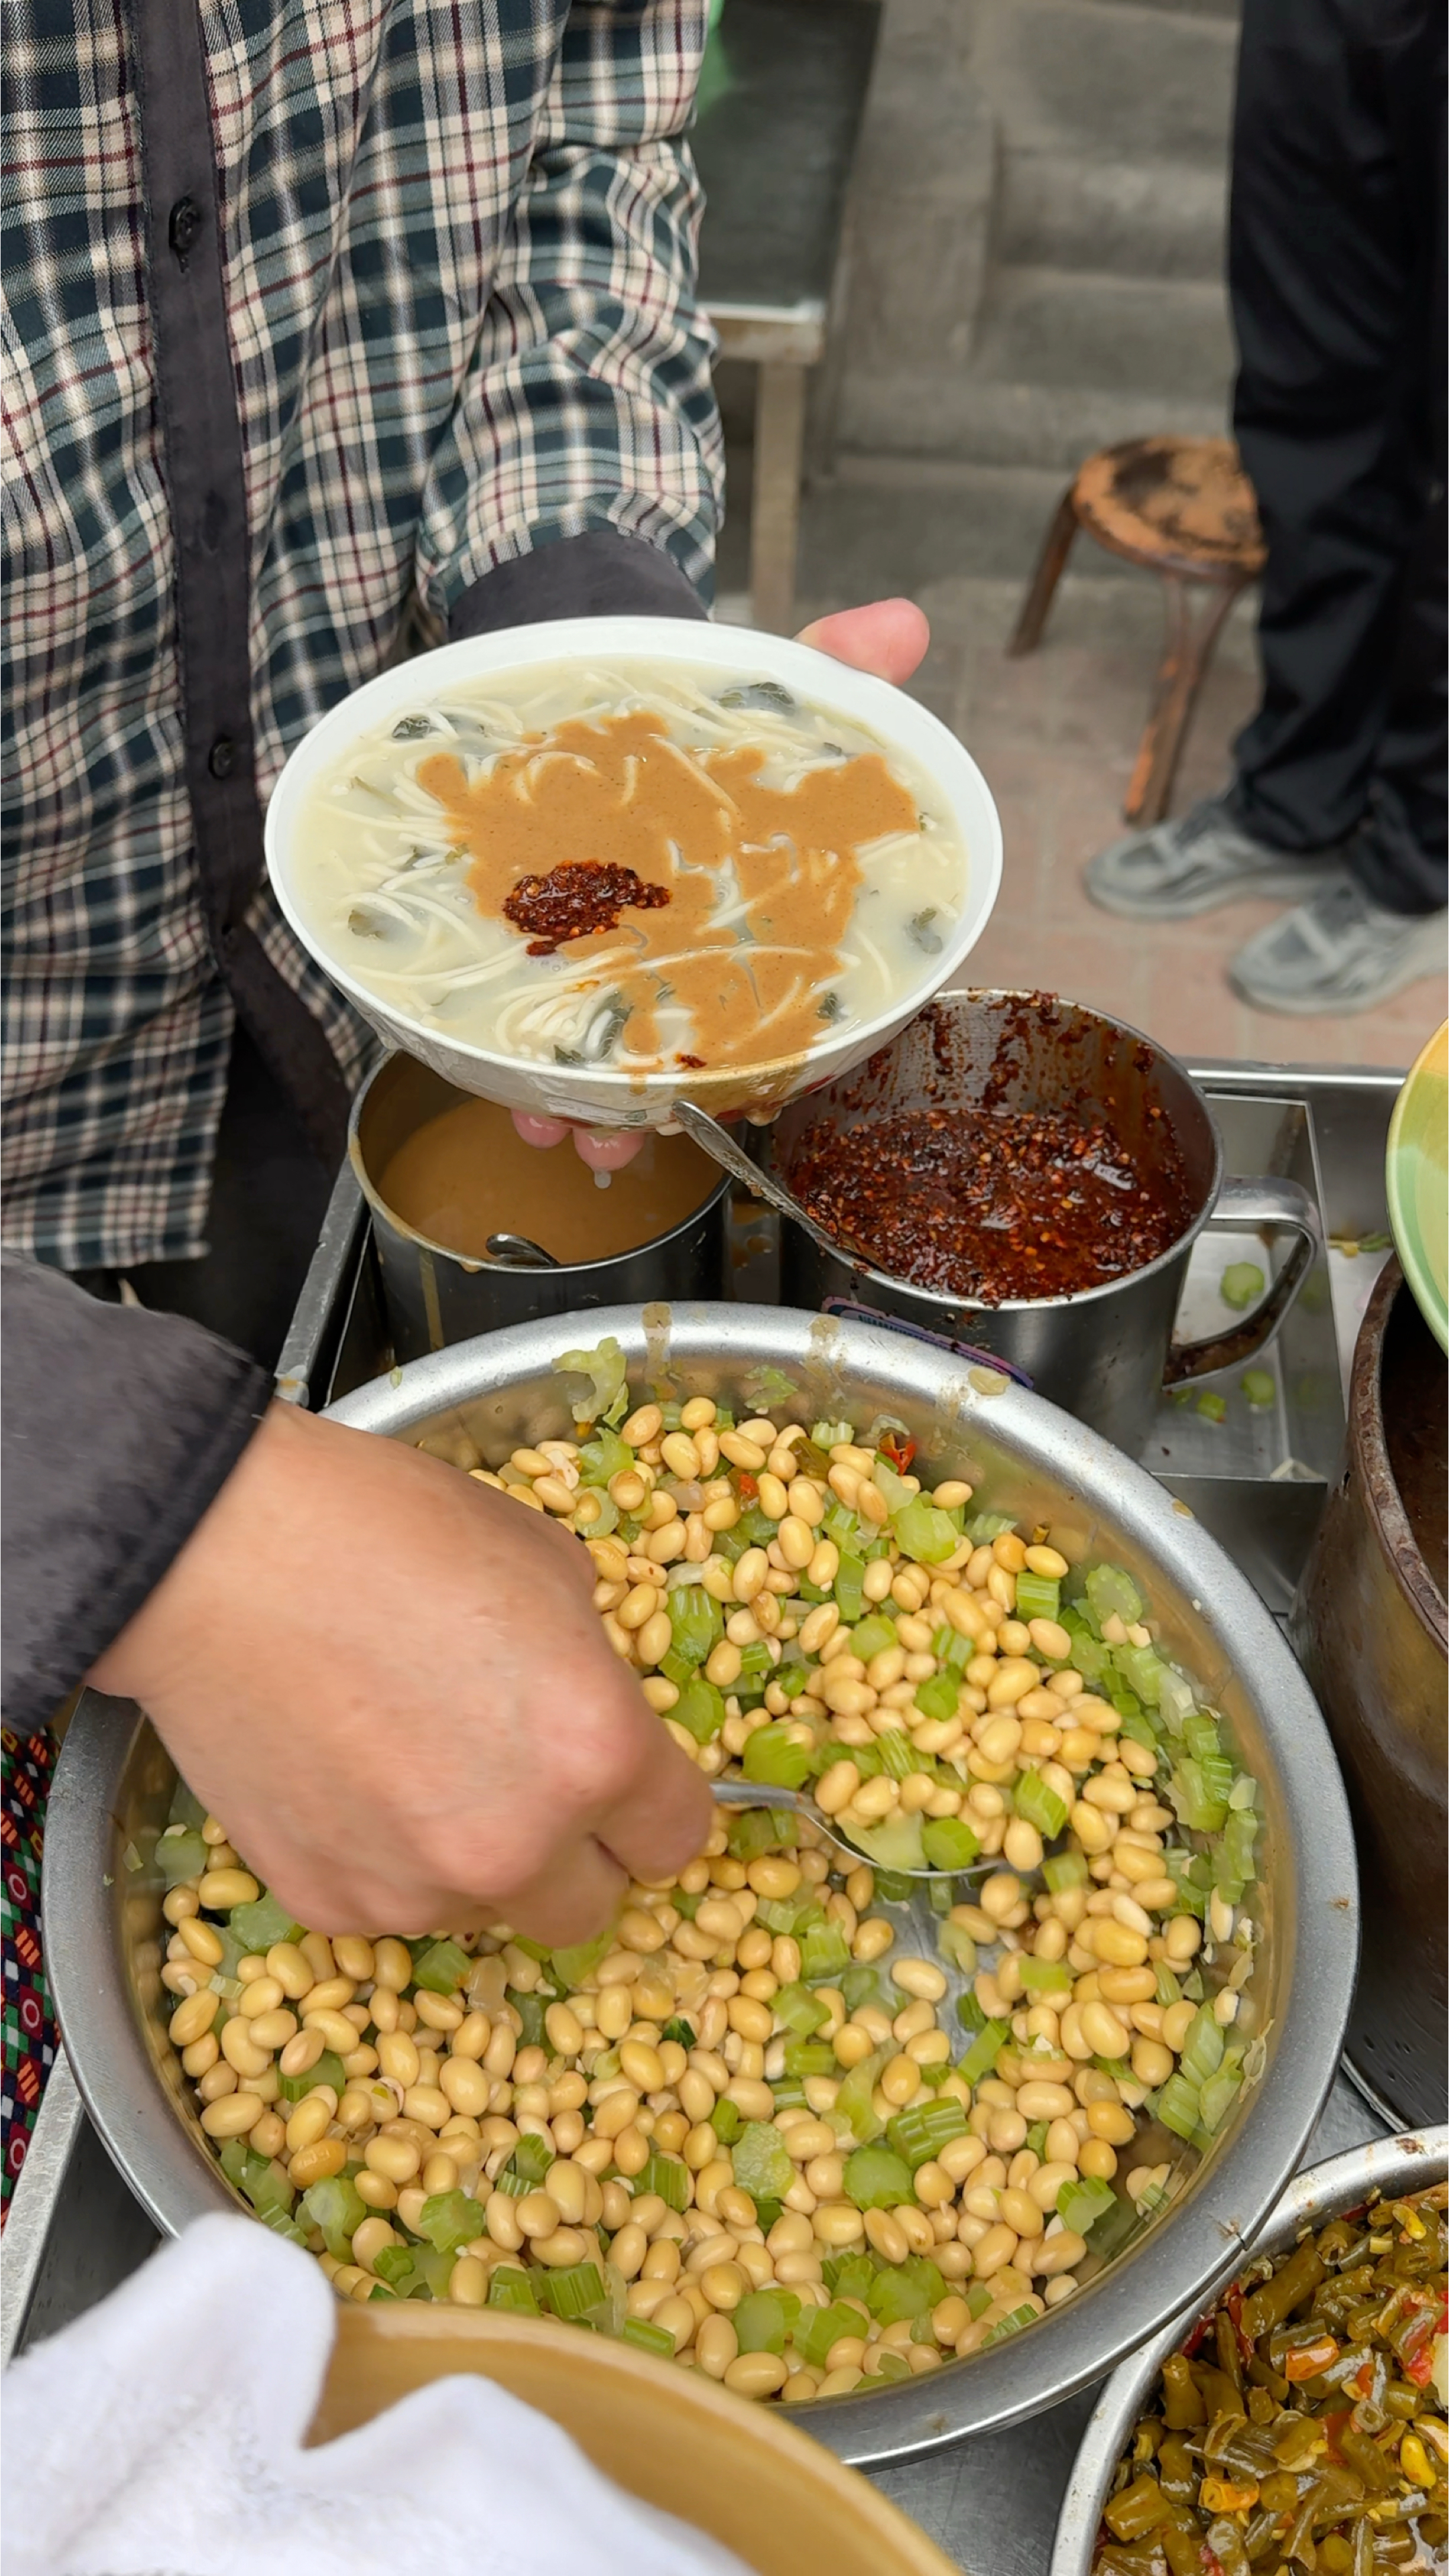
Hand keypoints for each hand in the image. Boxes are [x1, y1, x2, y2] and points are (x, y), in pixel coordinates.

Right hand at [90, 1401, 710, 1942]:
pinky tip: (348, 1772)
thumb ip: (594, 1663)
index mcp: (594, 1750)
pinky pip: (389, 1904)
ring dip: (474, 1858)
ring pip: (484, 1909)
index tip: (628, 1785)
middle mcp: (517, 1845)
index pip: (678, 1838)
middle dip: (574, 1853)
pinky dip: (384, 1859)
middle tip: (524, 1781)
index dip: (654, 1805)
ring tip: (413, 1758)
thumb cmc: (383, 1528)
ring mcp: (416, 1887)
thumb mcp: (546, 1563)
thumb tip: (593, 1703)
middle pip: (590, 1908)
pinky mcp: (329, 1903)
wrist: (216, 1555)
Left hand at [513, 597, 931, 1168]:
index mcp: (763, 920)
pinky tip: (502, 1097)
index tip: (747, 1096)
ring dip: (576, 1111)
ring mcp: (612, 967)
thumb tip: (899, 622)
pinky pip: (524, 1032)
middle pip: (681, 1061)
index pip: (780, 1015)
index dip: (767, 1065)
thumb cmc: (706, 711)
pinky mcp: (540, 956)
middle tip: (620, 1139)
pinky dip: (510, 1073)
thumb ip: (834, 664)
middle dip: (650, 1108)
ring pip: (602, 1064)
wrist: (601, 685)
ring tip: (552, 1134)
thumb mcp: (775, 680)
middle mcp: (692, 960)